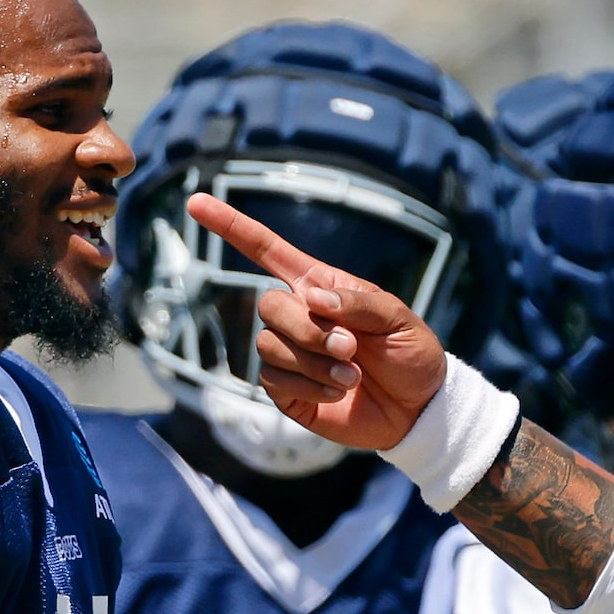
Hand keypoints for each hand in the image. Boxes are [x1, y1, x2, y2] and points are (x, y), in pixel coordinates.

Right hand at [184, 193, 448, 450]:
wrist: (418, 410)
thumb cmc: (412, 356)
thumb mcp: (399, 320)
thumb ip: (359, 303)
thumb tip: (312, 296)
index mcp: (319, 286)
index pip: (266, 250)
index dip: (231, 227)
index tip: (196, 203)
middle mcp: (298, 316)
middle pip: (268, 306)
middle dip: (307, 329)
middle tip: (351, 348)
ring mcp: (289, 353)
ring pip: (269, 345)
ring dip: (315, 362)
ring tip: (352, 374)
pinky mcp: (287, 389)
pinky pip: (274, 379)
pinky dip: (311, 385)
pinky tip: (339, 391)